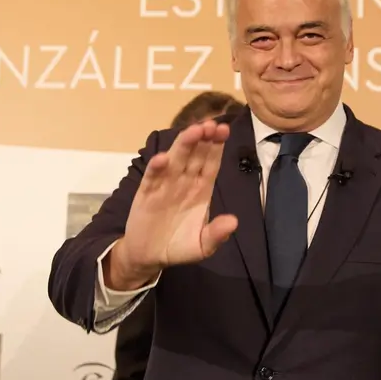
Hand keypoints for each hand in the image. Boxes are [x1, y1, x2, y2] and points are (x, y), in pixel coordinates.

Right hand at [115, 120, 238, 281]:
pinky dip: (156, 167)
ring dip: (184, 145)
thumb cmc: (179, 246)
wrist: (150, 256)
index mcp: (201, 189)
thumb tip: (234, 222)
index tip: (224, 130)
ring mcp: (164, 185)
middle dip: (203, 139)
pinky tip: (162, 158)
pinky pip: (152, 178)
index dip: (217, 147)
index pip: (211, 163)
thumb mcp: (202, 246)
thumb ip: (216, 234)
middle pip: (195, 156)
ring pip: (175, 160)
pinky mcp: (146, 193)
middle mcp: (184, 182)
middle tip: (212, 123)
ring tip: (194, 131)